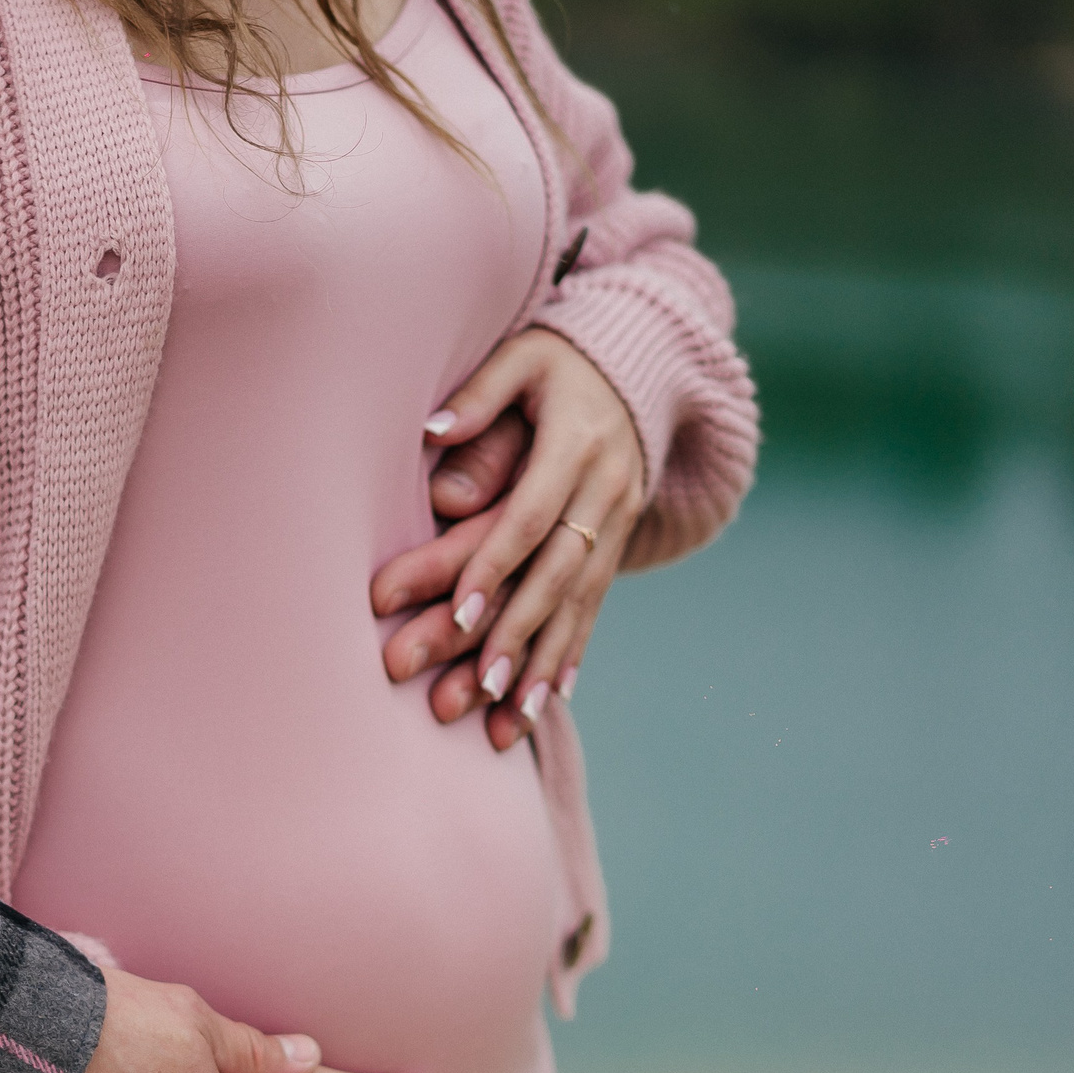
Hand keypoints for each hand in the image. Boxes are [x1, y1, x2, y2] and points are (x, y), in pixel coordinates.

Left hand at [372, 328, 643, 750]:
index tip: (463, 611)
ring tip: (513, 715)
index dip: (496, 565)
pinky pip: (596, 606)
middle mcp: (606, 490)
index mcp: (576, 444)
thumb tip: (433, 433)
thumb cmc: (559, 362)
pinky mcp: (616, 544)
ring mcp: (618, 522)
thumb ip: (481, 395)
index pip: (531, 516)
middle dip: (521, 631)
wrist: (640, 368)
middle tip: (483, 683)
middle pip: (559, 572)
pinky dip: (570, 654)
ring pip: (582, 601)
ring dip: (546, 660)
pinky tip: (548, 702)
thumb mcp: (523, 357)